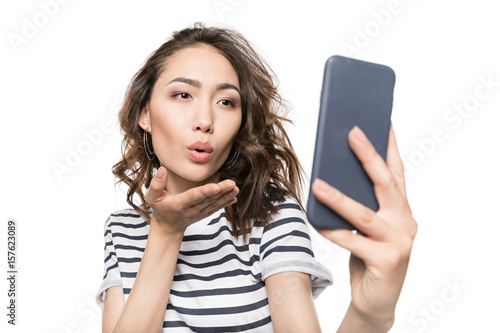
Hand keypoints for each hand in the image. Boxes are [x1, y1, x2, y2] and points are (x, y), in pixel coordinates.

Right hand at [146, 166, 238, 236]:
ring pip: (213, 204)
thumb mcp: (152, 198)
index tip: (216, 186)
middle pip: (207, 199)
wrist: (168, 227)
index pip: (193, 197)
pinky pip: (215, 209)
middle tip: (232, 183)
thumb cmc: (160, 209)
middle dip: (220, 191)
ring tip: (235, 188)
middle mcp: (191, 210)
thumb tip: (162, 170)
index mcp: (179, 204)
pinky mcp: (204, 214)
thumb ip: (156, 184)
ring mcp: (199, 213)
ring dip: (226, 196)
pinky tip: (234, 198)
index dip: (205, 192)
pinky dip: (225, 204)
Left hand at [311, 125, 416, 328]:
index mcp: (401, 209)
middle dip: (368, 156)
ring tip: (318, 184)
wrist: (376, 300)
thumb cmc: (368, 256)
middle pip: (385, 183)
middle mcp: (405, 221)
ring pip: (364, 214)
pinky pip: (352, 242)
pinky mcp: (388, 261)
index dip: (390, 146)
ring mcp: (399, 242)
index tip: (382, 120)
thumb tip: (331, 176)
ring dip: (339, 198)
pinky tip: (316, 222)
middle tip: (352, 132)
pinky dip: (332, 231)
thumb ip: (360, 204)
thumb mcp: (366, 226)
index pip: (397, 172)